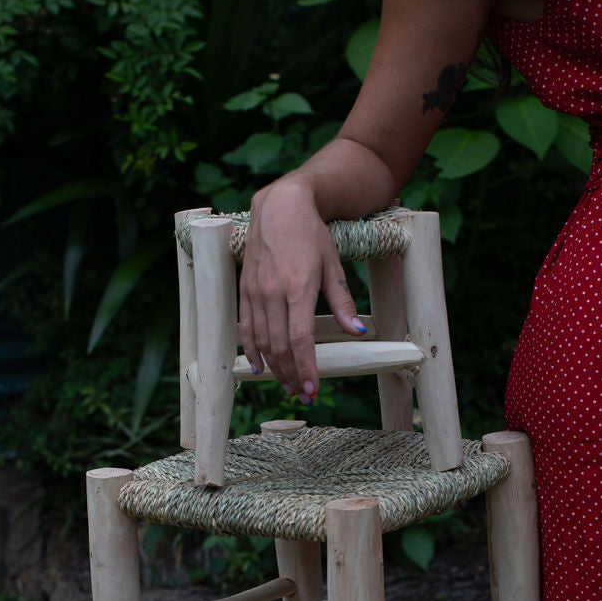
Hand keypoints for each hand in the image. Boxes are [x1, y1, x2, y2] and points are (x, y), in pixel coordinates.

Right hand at [239, 178, 366, 401]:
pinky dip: (252, 350)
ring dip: (274, 368)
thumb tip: (356, 332)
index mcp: (299, 288)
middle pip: (280, 347)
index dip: (306, 367)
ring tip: (287, 385)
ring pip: (262, 341)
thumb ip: (342, 302)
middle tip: (302, 394)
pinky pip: (245, 327)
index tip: (313, 388)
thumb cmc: (311, 234)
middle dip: (291, 375)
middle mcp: (273, 292)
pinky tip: (261, 367)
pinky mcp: (244, 289)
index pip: (300, 339)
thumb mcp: (333, 265)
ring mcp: (255, 292)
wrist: (279, 206)